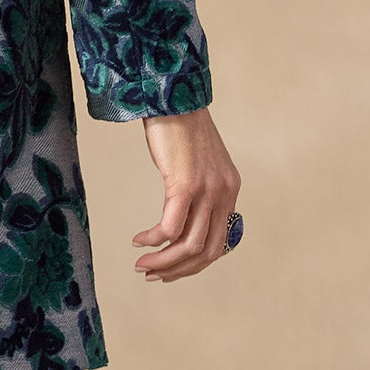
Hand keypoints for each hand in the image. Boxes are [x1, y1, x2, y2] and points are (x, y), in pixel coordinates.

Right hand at [132, 107, 240, 282]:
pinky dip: (153, 239)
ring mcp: (207, 191)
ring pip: (188, 246)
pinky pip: (170, 227)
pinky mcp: (185, 184)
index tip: (171, 269)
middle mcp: (224, 194)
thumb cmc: (179, 124)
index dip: (195, 264)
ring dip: (163, 261)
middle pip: (206, 252)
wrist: (172, 94)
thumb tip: (183, 213)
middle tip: (153, 275)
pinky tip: (139, 239)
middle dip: (178, 270)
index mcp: (230, 190)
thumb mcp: (199, 161)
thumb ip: (199, 187)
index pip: (219, 243)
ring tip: (142, 264)